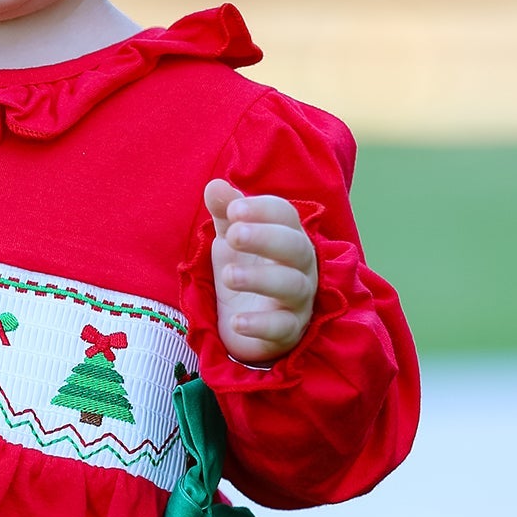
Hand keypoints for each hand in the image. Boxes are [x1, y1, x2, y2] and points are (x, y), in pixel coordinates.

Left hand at [204, 179, 317, 364]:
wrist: (247, 322)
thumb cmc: (247, 269)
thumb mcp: (233, 240)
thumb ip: (227, 213)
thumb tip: (215, 185)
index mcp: (288, 237)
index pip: (286, 216)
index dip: (262, 209)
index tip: (233, 209)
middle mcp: (301, 266)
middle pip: (295, 247)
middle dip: (266, 238)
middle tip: (233, 234)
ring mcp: (298, 300)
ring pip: (291, 286)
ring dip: (260, 279)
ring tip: (227, 275)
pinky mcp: (288, 331)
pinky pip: (282, 328)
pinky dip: (260, 325)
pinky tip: (236, 321)